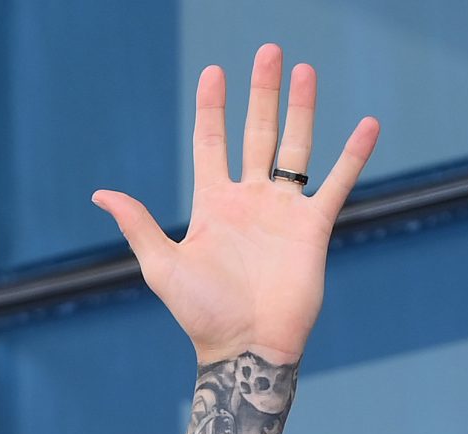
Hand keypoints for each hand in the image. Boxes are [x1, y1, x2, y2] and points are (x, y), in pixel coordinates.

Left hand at [92, 43, 379, 365]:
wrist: (244, 347)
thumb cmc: (200, 313)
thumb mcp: (161, 265)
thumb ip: (138, 224)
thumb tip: (100, 194)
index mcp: (211, 206)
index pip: (211, 144)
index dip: (212, 108)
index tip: (213, 72)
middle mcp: (248, 201)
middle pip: (255, 133)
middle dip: (261, 93)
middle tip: (268, 51)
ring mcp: (282, 211)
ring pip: (294, 147)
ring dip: (301, 108)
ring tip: (304, 69)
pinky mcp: (313, 227)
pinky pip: (336, 183)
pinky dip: (352, 154)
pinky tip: (367, 123)